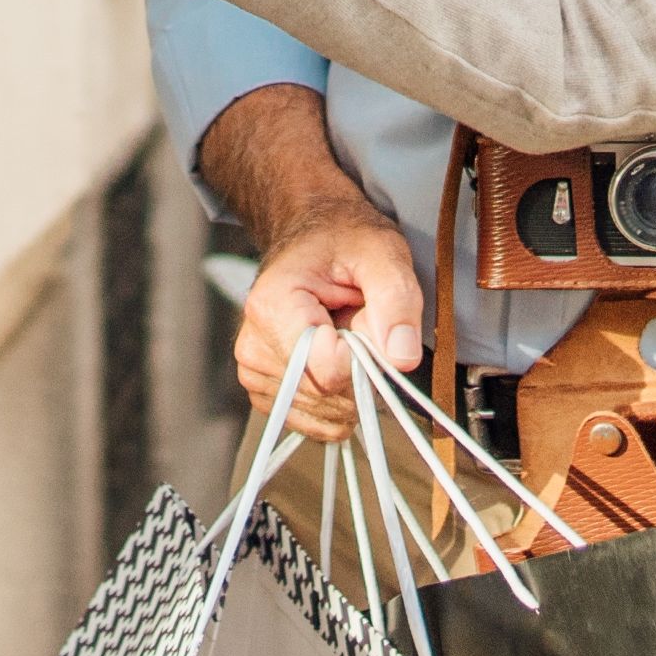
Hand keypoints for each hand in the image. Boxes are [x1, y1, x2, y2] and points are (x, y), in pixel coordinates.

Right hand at [239, 204, 425, 442]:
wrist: (314, 235)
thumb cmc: (346, 239)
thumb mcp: (383, 253)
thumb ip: (396, 301)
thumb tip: (402, 358)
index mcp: (272, 307)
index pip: (326, 371)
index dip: (366, 359)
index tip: (373, 326)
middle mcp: (253, 345)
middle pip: (326, 396)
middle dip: (362, 373)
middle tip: (363, 326)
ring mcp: (255, 372)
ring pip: (324, 414)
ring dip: (352, 387)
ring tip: (347, 336)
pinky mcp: (266, 391)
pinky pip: (314, 420)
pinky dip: (339, 401)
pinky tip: (338, 360)